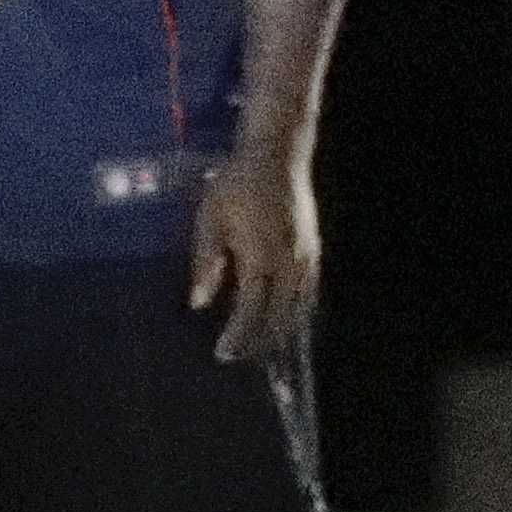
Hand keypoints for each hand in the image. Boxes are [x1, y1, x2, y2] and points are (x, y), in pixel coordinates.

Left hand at [189, 149, 318, 364]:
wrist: (278, 154)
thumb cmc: (237, 184)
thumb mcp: (211, 218)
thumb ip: (206, 262)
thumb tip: (199, 303)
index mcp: (262, 257)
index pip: (251, 310)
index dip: (237, 336)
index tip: (222, 354)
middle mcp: (290, 264)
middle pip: (278, 319)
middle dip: (257, 343)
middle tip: (236, 358)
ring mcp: (306, 259)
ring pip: (297, 311)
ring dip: (278, 334)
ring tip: (258, 351)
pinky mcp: (313, 253)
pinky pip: (307, 296)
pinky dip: (294, 315)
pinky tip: (282, 325)